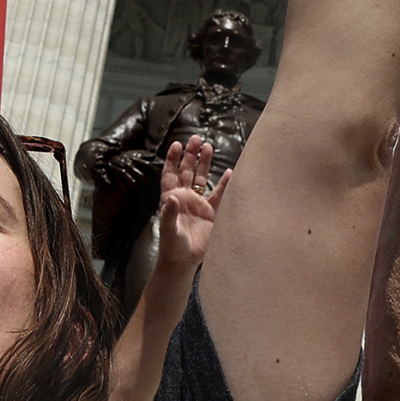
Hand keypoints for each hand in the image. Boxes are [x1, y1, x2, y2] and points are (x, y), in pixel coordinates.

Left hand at [156, 133, 218, 274]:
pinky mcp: (211, 213)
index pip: (170, 174)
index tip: (177, 144)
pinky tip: (230, 171)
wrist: (184, 262)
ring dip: (205, 163)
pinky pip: (219, 195)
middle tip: (196, 138)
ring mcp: (198, 204)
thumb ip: (169, 214)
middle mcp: (185, 198)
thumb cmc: (172, 247)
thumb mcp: (169, 230)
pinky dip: (224, 184)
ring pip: (202, 178)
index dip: (172, 159)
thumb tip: (170, 197)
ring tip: (208, 146)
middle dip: (191, 155)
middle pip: (187, 171)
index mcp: (172, 199)